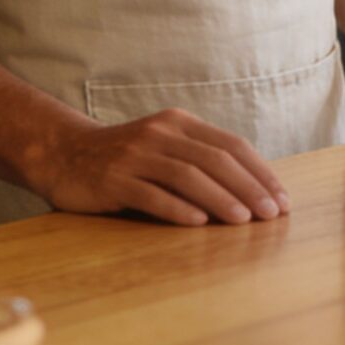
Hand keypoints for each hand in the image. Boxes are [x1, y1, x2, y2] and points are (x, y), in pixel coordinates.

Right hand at [25, 108, 287, 226]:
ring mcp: (134, 155)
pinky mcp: (113, 179)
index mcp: (179, 122)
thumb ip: (200, 159)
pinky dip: (177, 207)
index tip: (282, 198)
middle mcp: (159, 133)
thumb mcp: (165, 146)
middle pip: (214, 159)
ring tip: (244, 220)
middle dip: (248, 187)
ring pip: (186, 175)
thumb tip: (253, 190)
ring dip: (220, 198)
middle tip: (272, 214)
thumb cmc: (126, 158)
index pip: (230, 145)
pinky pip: (150, 193)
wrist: (63, 153)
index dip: (260, 171)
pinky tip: (198, 222)